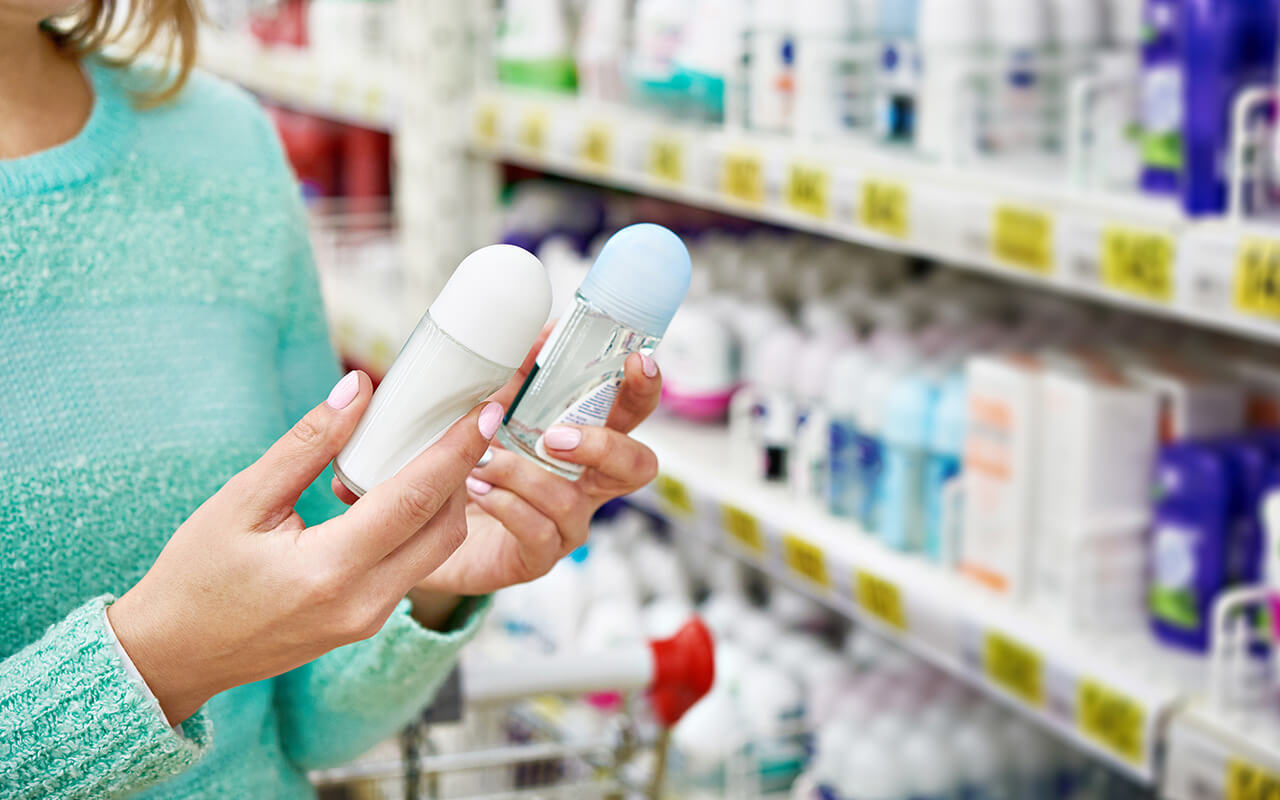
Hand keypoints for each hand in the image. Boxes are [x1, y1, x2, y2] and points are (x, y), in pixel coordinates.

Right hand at [108, 371, 501, 724]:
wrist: (173, 656)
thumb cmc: (196, 576)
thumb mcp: (242, 500)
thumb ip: (308, 444)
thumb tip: (360, 390)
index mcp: (329, 571)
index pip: (415, 499)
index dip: (456, 450)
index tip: (486, 410)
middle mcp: (363, 603)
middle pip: (444, 528)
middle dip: (464, 471)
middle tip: (466, 421)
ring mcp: (370, 620)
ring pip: (436, 551)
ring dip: (446, 500)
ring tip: (435, 448)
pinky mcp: (368, 623)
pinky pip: (414, 567)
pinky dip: (421, 525)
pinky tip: (404, 488)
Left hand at [420, 351, 661, 596]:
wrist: (430, 527)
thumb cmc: (473, 463)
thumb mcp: (495, 411)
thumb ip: (521, 374)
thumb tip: (543, 330)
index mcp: (587, 442)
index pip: (632, 414)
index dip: (644, 390)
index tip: (635, 362)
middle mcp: (588, 485)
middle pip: (637, 466)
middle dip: (604, 446)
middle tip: (555, 436)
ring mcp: (566, 524)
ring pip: (572, 501)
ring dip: (524, 475)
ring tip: (483, 460)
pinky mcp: (536, 557)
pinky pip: (537, 532)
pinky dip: (506, 505)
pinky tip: (479, 489)